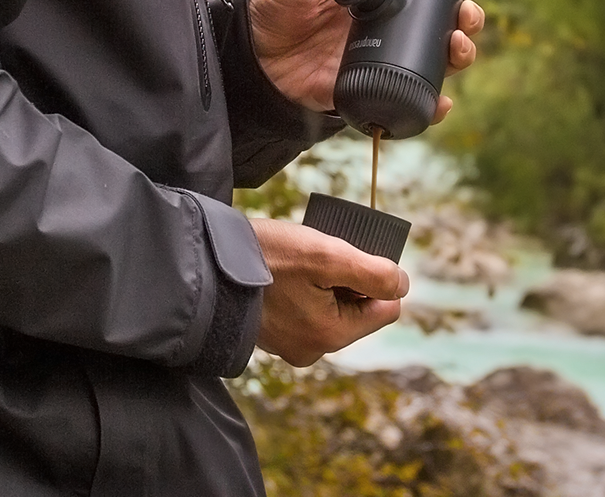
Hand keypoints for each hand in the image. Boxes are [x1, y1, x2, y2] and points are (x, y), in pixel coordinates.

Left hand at [247, 0, 484, 121]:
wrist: (252, 62)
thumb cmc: (275, 13)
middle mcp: (389, 29)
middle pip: (443, 24)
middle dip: (466, 20)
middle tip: (464, 18)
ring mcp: (383, 61)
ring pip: (436, 61)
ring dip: (457, 56)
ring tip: (457, 49)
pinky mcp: (371, 92)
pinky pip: (409, 101)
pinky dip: (431, 105)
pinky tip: (441, 102)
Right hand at [251, 218, 409, 366]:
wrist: (202, 265)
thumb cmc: (264, 259)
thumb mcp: (327, 256)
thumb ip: (374, 273)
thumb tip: (403, 285)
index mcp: (331, 335)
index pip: (385, 308)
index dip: (375, 277)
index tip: (346, 256)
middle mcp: (312, 349)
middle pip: (357, 308)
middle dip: (346, 279)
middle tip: (316, 256)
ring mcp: (289, 344)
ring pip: (330, 307)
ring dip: (322, 282)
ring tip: (294, 263)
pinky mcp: (269, 334)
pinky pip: (303, 310)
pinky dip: (299, 289)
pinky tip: (279, 272)